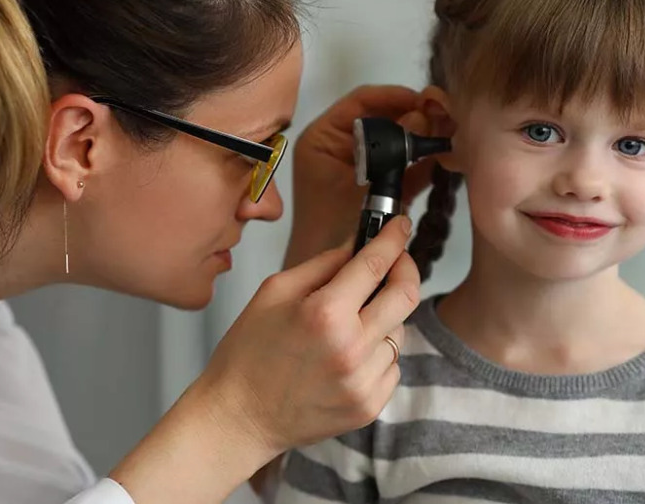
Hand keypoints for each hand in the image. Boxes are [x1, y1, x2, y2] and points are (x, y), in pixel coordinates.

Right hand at [207, 216, 417, 452]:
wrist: (238, 417)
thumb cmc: (248, 354)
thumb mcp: (274, 292)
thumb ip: (323, 264)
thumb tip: (357, 245)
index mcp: (325, 313)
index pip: (376, 263)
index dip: (394, 238)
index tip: (401, 227)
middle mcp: (351, 348)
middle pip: (406, 295)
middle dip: (406, 269)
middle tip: (396, 261)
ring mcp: (363, 381)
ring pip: (399, 332)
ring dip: (384, 318)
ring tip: (350, 323)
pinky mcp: (369, 406)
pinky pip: (392, 366)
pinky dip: (377, 353)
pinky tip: (347, 356)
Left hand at [285, 85, 434, 267]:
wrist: (329, 277)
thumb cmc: (329, 234)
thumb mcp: (361, 187)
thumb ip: (394, 154)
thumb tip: (423, 117)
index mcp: (324, 138)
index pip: (361, 102)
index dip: (395, 95)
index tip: (425, 99)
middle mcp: (341, 145)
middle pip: (383, 116)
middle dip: (415, 113)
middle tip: (445, 115)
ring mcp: (362, 163)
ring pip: (397, 137)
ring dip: (422, 134)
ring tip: (449, 130)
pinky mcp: (379, 182)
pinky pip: (403, 160)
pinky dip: (422, 157)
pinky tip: (443, 153)